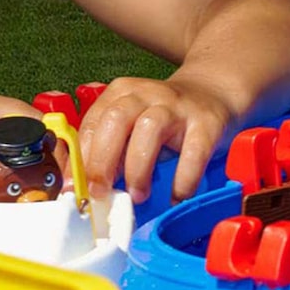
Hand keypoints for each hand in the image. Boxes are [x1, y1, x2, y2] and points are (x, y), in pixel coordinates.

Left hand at [79, 72, 239, 202]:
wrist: (214, 94)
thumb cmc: (165, 120)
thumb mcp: (133, 125)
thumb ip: (111, 149)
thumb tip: (87, 188)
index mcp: (120, 94)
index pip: (91, 124)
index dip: (80, 159)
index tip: (75, 189)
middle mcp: (146, 95)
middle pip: (115, 121)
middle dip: (102, 161)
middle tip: (101, 193)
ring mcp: (177, 106)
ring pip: (149, 129)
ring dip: (138, 168)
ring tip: (138, 195)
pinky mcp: (206, 122)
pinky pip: (193, 151)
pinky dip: (183, 178)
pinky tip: (177, 195)